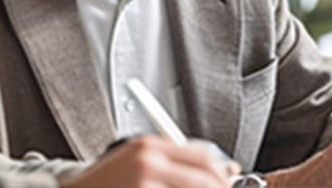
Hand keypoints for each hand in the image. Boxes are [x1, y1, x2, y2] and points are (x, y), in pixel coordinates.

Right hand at [63, 135, 229, 187]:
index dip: (221, 174)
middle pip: (205, 179)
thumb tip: (214, 172)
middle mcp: (147, 164)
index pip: (203, 157)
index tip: (228, 183)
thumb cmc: (103, 184)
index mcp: (149, 147)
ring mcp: (143, 185)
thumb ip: (169, 162)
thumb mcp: (134, 160)